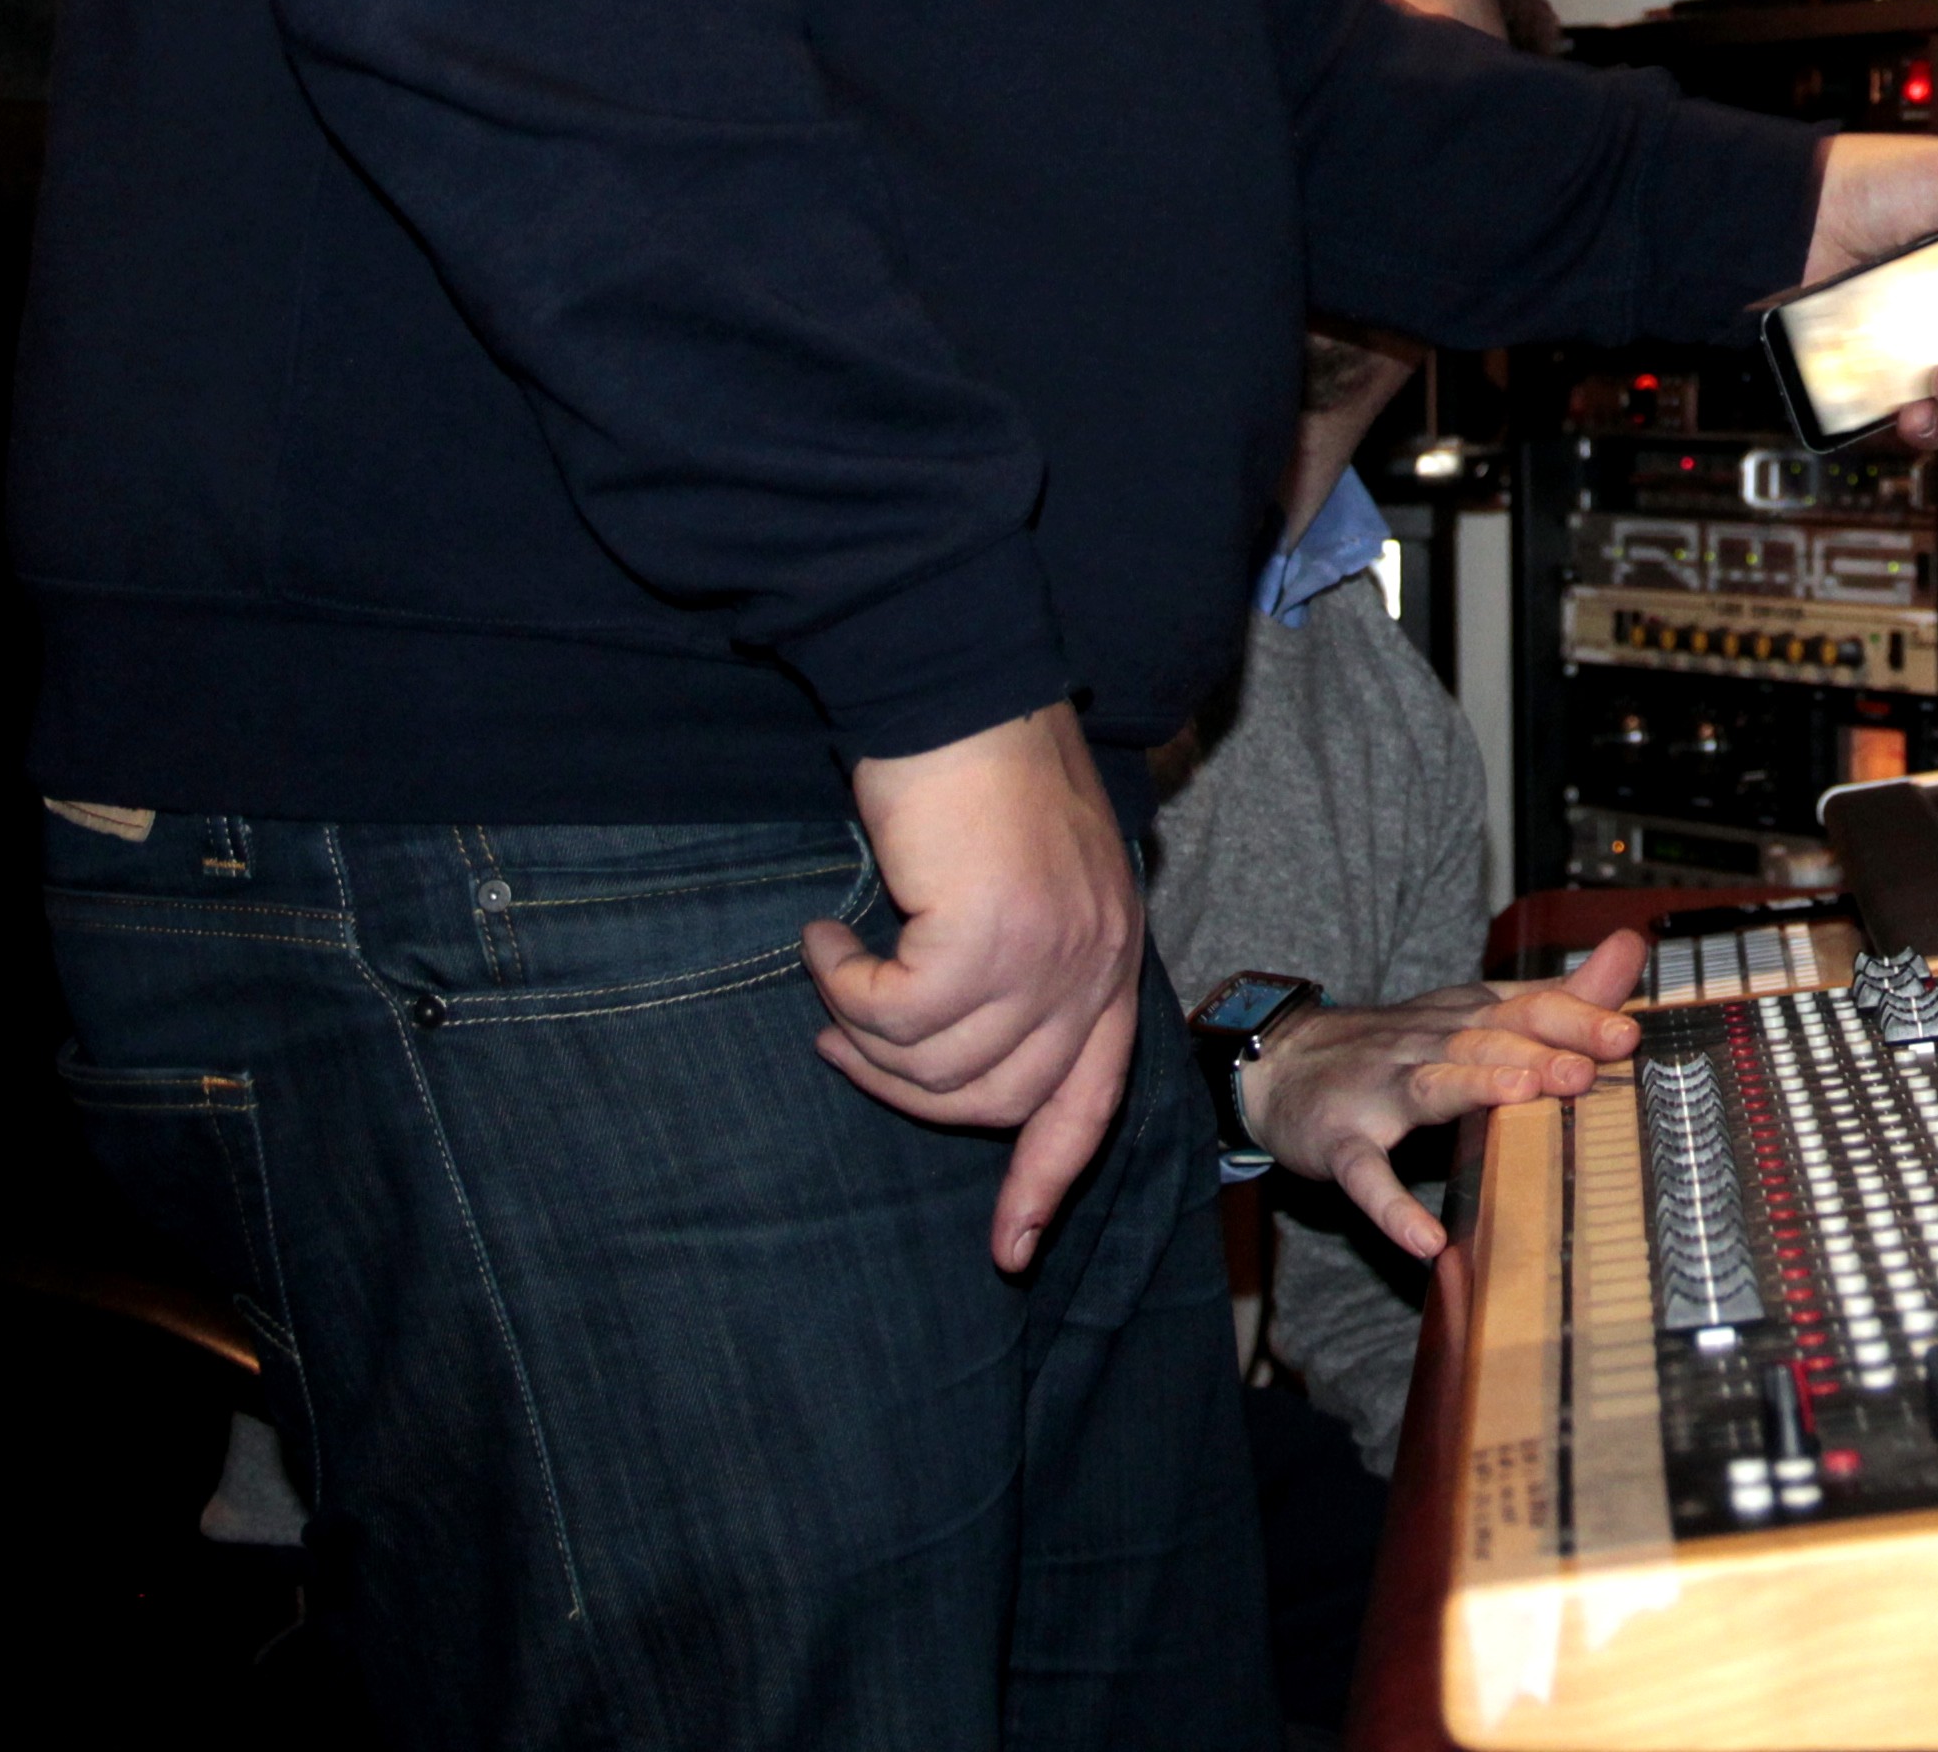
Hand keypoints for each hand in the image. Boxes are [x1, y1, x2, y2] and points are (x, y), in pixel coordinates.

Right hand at [807, 700, 1146, 1273]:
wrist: (959, 688)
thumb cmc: (979, 774)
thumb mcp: (1026, 879)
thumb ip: (1019, 964)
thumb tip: (955, 1052)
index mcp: (1111, 957)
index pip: (1090, 1101)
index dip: (1046, 1178)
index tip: (1009, 1249)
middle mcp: (1097, 965)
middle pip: (999, 1103)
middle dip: (906, 1092)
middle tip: (843, 1041)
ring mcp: (1051, 955)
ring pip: (937, 1068)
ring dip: (865, 1034)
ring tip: (833, 973)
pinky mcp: (987, 938)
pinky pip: (894, 1017)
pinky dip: (843, 988)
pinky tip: (826, 938)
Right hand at [1242, 928, 1656, 1255]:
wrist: (1284, 1061)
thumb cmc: (1400, 1045)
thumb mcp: (1477, 1012)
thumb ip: (1557, 994)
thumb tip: (1629, 948)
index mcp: (1467, 1017)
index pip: (1528, 1009)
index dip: (1576, 1020)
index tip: (1627, 1036)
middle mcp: (1428, 1045)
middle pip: (1488, 1040)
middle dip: (1539, 1052)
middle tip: (1587, 1071)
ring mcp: (1380, 1092)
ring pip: (1432, 1086)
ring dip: (1475, 1088)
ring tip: (1520, 1097)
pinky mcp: (1341, 1141)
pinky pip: (1366, 1174)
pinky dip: (1392, 1207)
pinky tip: (1424, 1239)